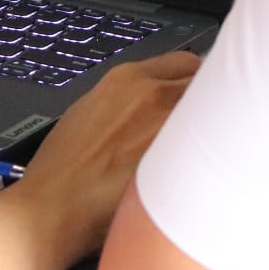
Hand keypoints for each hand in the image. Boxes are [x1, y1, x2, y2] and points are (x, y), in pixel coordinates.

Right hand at [14, 51, 199, 262]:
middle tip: (203, 125)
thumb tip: (151, 101)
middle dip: (208, 102)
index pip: (186, 62)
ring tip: (200, 154)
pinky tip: (198, 176)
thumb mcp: (90, 111)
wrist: (54, 207)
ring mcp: (169, 126)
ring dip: (211, 131)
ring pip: (213, 117)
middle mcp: (154, 95)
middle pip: (206, 85)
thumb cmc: (64, 169)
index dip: (196, 80)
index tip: (200, 93)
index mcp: (128, 78)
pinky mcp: (182, 161)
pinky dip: (210, 160)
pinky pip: (211, 153)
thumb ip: (128, 98)